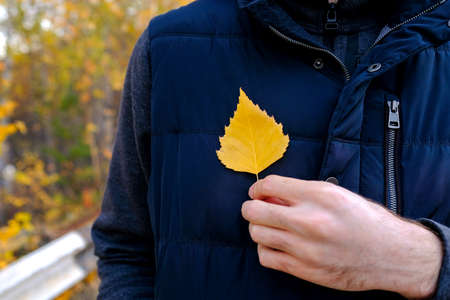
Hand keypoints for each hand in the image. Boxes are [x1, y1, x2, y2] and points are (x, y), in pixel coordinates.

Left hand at [241, 175, 442, 298]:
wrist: (391, 254)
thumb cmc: (365, 220)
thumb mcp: (337, 194)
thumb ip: (301, 193)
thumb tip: (269, 195)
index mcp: (319, 195)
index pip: (269, 185)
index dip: (258, 188)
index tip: (258, 192)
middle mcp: (310, 220)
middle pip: (254, 211)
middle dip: (251, 207)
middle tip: (257, 208)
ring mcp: (305, 248)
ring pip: (257, 234)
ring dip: (258, 228)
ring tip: (270, 226)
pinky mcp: (305, 270)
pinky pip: (266, 257)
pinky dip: (266, 249)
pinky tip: (277, 244)